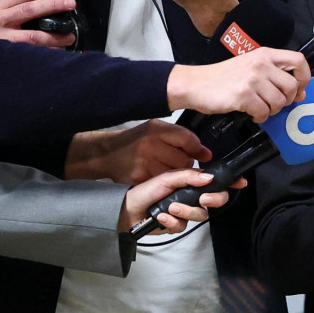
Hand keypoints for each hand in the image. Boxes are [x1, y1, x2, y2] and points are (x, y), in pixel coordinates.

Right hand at [0, 0, 76, 47]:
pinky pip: (31, 50)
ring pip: (32, 35)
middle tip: (70, 4)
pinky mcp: (6, 51)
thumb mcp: (0, 2)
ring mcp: (1, 37)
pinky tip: (58, 48)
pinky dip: (47, 49)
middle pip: (29, 9)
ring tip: (69, 35)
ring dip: (54, 36)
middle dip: (53, 6)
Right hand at [65, 119, 210, 184]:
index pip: (188, 139)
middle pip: (184, 160)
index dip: (197, 149)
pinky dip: (166, 183)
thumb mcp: (158, 129)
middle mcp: (150, 145)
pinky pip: (163, 183)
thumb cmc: (136, 140)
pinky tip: (159, 176)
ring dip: (177, 174)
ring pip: (176, 173)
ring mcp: (144, 163)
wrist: (107, 153)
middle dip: (186, 162)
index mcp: (156, 129)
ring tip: (167, 168)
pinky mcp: (139, 178)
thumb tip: (207, 154)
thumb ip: (183, 138)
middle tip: (179, 162)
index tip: (202, 154)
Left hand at [119, 168, 246, 232]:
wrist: (126, 211)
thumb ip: (189, 177)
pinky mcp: (176, 226)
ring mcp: (185, 212)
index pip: (215, 182)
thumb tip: (210, 178)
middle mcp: (191, 197)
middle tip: (203, 198)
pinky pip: (183, 226)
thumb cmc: (146, 190)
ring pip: (200, 215)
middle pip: (215, 200)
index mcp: (191, 183)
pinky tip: (162, 218)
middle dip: (213, 199)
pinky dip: (172, 222)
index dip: (230, 182)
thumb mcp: (167, 178)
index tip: (241, 182)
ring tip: (170, 208)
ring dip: (186, 211)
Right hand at [166, 47, 309, 122]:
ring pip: (279, 102)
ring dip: (271, 110)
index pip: (299, 61)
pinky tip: (251, 113)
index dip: (304, 77)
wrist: (195, 83)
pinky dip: (260, 117)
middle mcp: (261, 64)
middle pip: (292, 86)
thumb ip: (275, 75)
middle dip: (286, 100)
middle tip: (274, 103)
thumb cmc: (223, 77)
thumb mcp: (251, 66)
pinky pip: (264, 112)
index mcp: (265, 54)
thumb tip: (300, 92)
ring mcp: (252, 79)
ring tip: (260, 108)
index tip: (298, 89)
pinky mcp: (243, 95)